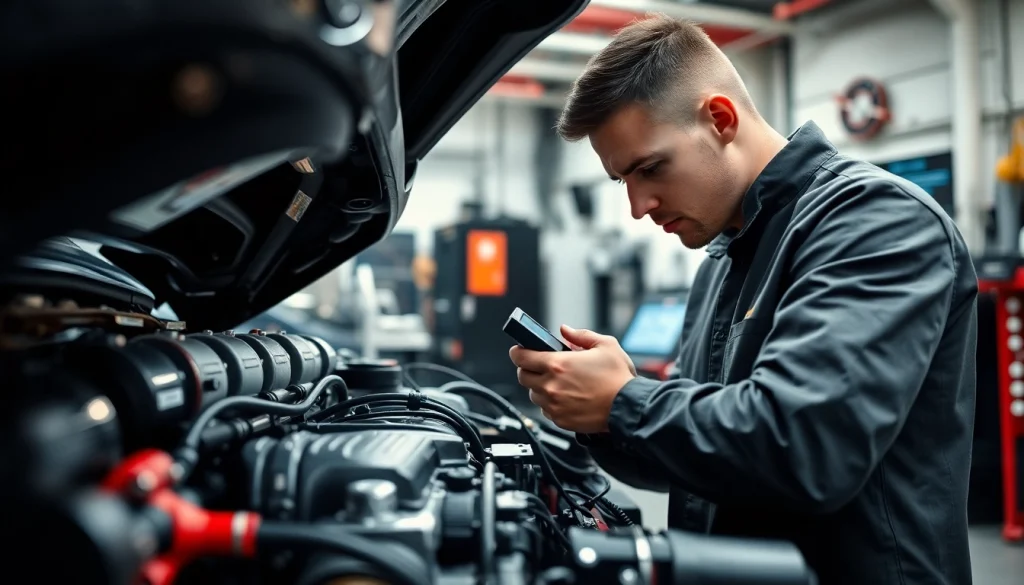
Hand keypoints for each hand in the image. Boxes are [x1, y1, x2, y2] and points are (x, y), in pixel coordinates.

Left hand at [509, 325, 636, 432]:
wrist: (628, 408)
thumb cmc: (618, 379)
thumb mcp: (605, 345)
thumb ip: (581, 335)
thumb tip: (565, 330)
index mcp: (558, 364)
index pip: (521, 357)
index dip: (518, 352)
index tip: (519, 351)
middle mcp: (551, 385)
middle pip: (522, 376)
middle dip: (528, 369)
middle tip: (540, 366)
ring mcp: (554, 405)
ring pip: (533, 395)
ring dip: (540, 387)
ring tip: (558, 383)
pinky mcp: (560, 420)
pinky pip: (545, 410)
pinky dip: (550, 403)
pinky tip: (565, 397)